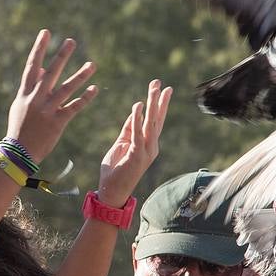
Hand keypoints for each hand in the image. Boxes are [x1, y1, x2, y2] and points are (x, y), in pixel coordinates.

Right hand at [7, 30, 97, 162]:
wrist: (19, 153)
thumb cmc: (20, 127)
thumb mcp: (20, 105)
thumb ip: (31, 86)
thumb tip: (41, 68)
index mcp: (25, 93)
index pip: (32, 66)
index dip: (38, 48)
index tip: (45, 32)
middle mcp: (36, 99)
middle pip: (51, 73)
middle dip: (61, 56)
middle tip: (71, 41)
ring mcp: (47, 111)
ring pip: (66, 89)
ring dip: (80, 76)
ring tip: (92, 64)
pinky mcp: (58, 122)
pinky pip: (74, 107)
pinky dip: (84, 98)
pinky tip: (94, 88)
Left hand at [96, 79, 170, 206]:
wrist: (112, 193)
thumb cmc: (115, 171)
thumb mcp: (121, 145)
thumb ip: (128, 130)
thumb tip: (135, 112)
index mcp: (147, 144)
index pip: (155, 121)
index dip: (159, 104)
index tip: (163, 88)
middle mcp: (151, 147)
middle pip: (157, 119)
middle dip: (159, 100)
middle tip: (160, 83)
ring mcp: (146, 151)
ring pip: (151, 123)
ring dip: (152, 104)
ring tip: (154, 88)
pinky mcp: (137, 155)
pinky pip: (137, 133)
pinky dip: (137, 119)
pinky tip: (139, 105)